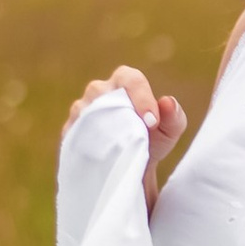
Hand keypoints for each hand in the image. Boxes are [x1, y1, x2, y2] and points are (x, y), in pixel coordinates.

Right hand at [63, 67, 186, 194]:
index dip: (141, 97)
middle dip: (120, 112)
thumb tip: (167, 102)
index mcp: (126, 82)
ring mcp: (81, 110)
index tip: (152, 121)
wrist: (132, 167)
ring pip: (84, 112)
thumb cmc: (153, 141)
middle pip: (101, 91)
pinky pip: (74, 133)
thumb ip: (174, 116)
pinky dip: (87, 143)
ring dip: (102, 129)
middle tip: (136, 135)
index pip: (131, 78)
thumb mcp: (169, 131)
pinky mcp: (70, 131)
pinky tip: (101, 155)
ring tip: (118, 147)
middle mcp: (100, 90)